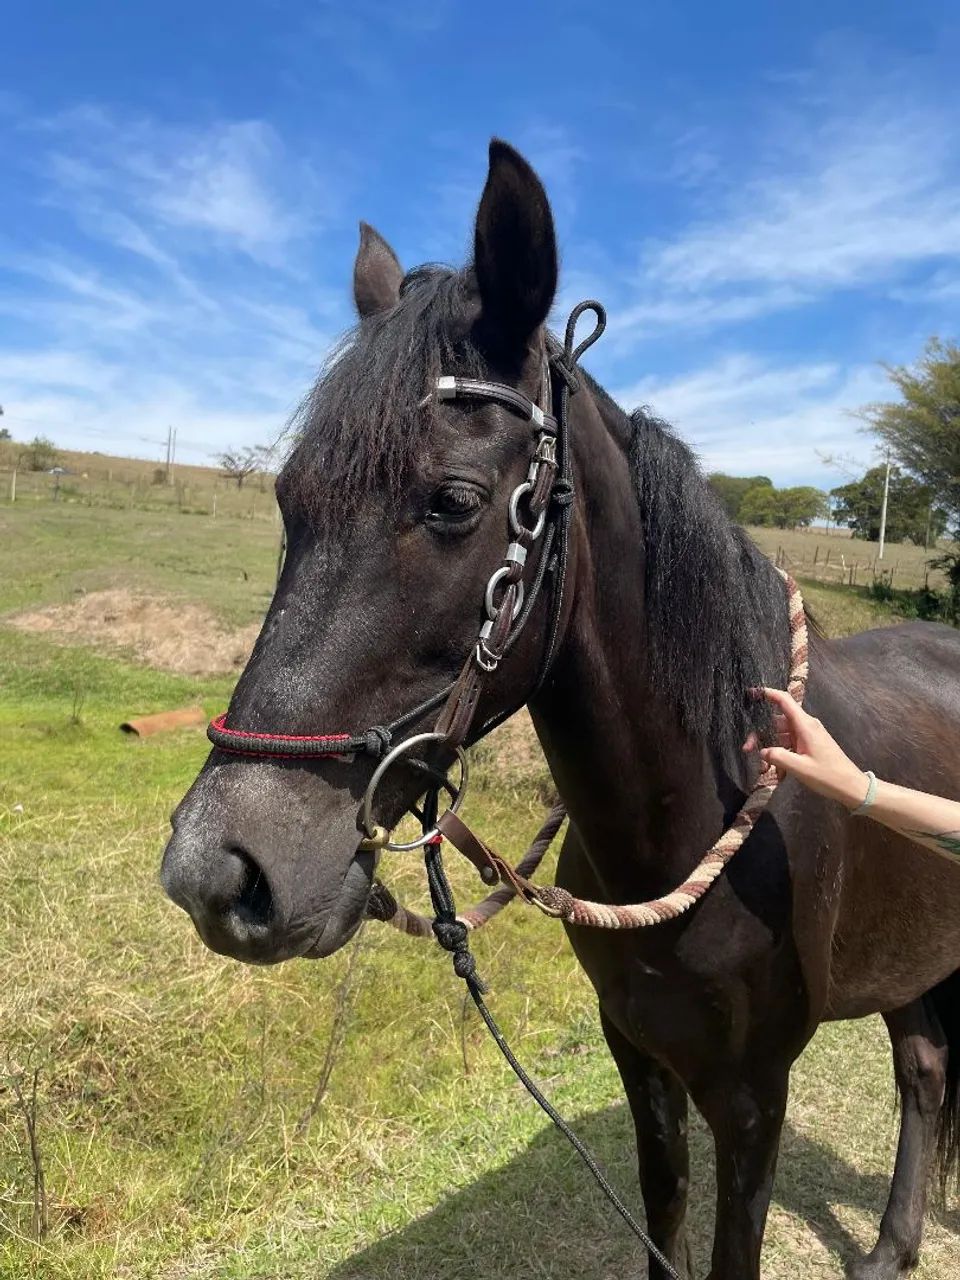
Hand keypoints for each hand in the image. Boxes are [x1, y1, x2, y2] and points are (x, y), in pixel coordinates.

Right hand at [746, 687, 870, 810]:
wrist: (851, 786)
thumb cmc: (828, 775)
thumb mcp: (800, 768)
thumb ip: (777, 757)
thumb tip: (762, 751)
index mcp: (805, 725)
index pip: (784, 701)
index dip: (768, 693)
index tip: (752, 692)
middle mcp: (806, 726)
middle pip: (777, 722)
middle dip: (761, 735)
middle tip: (747, 750)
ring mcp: (808, 736)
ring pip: (781, 736)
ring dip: (771, 749)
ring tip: (764, 769)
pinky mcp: (809, 746)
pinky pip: (789, 746)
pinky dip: (782, 756)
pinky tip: (778, 773)